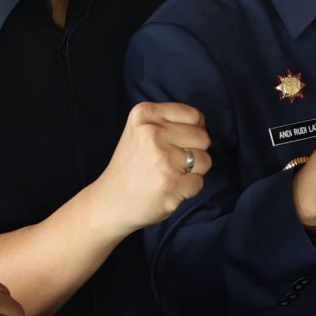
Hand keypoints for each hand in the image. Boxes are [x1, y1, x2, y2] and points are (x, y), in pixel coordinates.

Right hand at [95, 101, 210, 232]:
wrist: (110, 202)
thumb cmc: (133, 166)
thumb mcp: (141, 130)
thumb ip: (169, 121)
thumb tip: (203, 127)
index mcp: (144, 114)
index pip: (195, 116)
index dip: (192, 132)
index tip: (174, 144)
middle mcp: (152, 132)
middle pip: (203, 137)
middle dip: (194, 152)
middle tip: (169, 163)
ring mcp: (161, 158)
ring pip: (205, 160)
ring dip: (192, 172)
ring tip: (168, 175)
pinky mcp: (170, 183)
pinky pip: (199, 183)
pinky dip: (187, 190)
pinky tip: (167, 189)